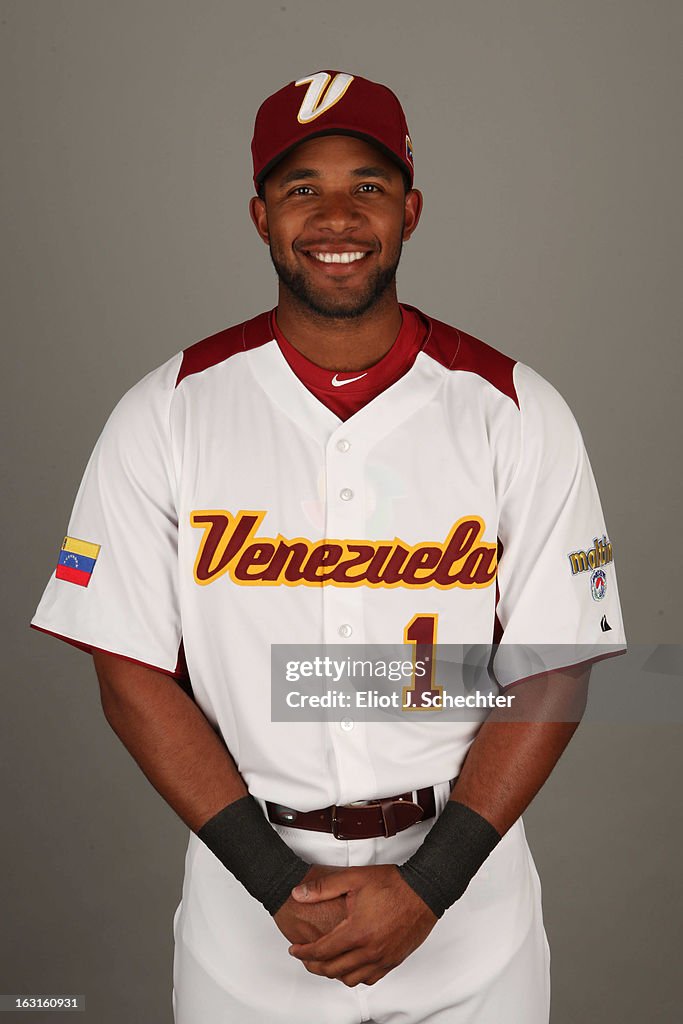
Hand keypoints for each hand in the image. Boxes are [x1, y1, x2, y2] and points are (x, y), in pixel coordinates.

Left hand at [287, 864, 437, 986]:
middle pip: (333, 969)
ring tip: (325, 961)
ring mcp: (383, 959)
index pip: (322, 951)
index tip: (294, 949)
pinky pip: (369, 978)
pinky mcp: (393, 961)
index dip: (303, 952)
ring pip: (350, 979)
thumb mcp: (354, 878)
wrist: (424, 891)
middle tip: (305, 957)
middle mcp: (369, 951)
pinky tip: (350, 965)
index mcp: (357, 932)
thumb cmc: (393, 884)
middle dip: (314, 965)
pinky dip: (355, 976)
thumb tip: (298, 893)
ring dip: (333, 973)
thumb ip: (323, 887)